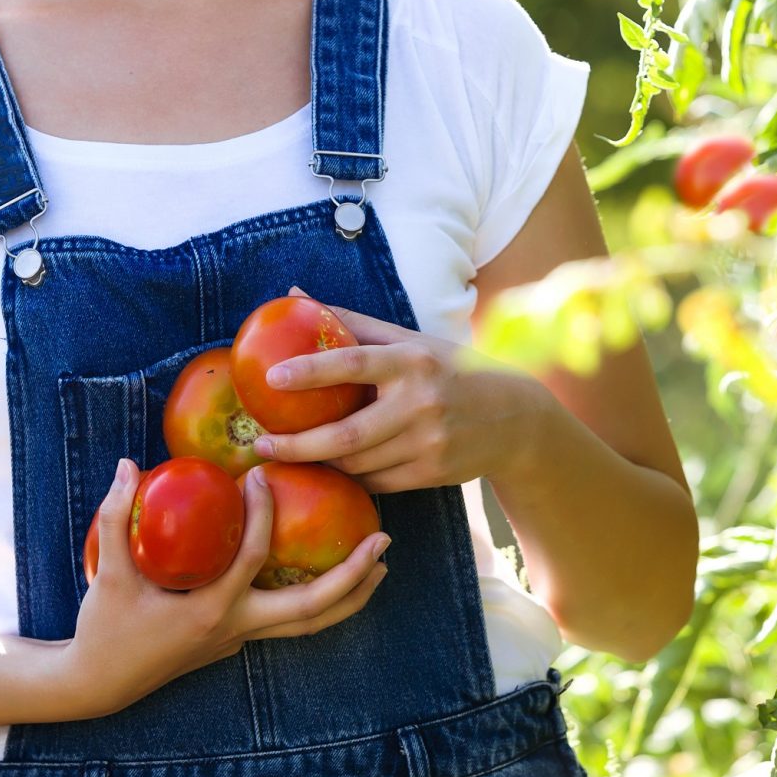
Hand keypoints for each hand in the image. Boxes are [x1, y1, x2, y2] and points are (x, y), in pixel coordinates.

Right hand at [59, 457, 389, 718]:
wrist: (100, 682)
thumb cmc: (105, 626)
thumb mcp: (110, 570)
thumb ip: (115, 515)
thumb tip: (128, 464)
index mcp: (210, 609)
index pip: (253, 557)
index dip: (261, 513)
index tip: (262, 476)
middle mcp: (235, 628)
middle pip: (311, 608)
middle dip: (352, 576)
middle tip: (382, 540)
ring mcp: (239, 640)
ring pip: (309, 625)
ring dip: (349, 596)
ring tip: (379, 564)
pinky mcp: (236, 641)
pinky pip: (290, 623)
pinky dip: (319, 602)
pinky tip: (331, 576)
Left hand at [249, 286, 550, 493]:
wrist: (516, 419)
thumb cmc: (447, 369)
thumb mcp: (408, 340)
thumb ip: (351, 321)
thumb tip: (293, 294)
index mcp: (410, 360)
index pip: (353, 362)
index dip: (310, 371)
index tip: (271, 378)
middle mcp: (420, 403)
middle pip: (346, 435)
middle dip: (297, 445)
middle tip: (259, 444)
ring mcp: (428, 443)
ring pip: (357, 463)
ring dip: (319, 463)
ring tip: (285, 455)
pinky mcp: (432, 474)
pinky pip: (376, 482)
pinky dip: (349, 476)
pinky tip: (328, 470)